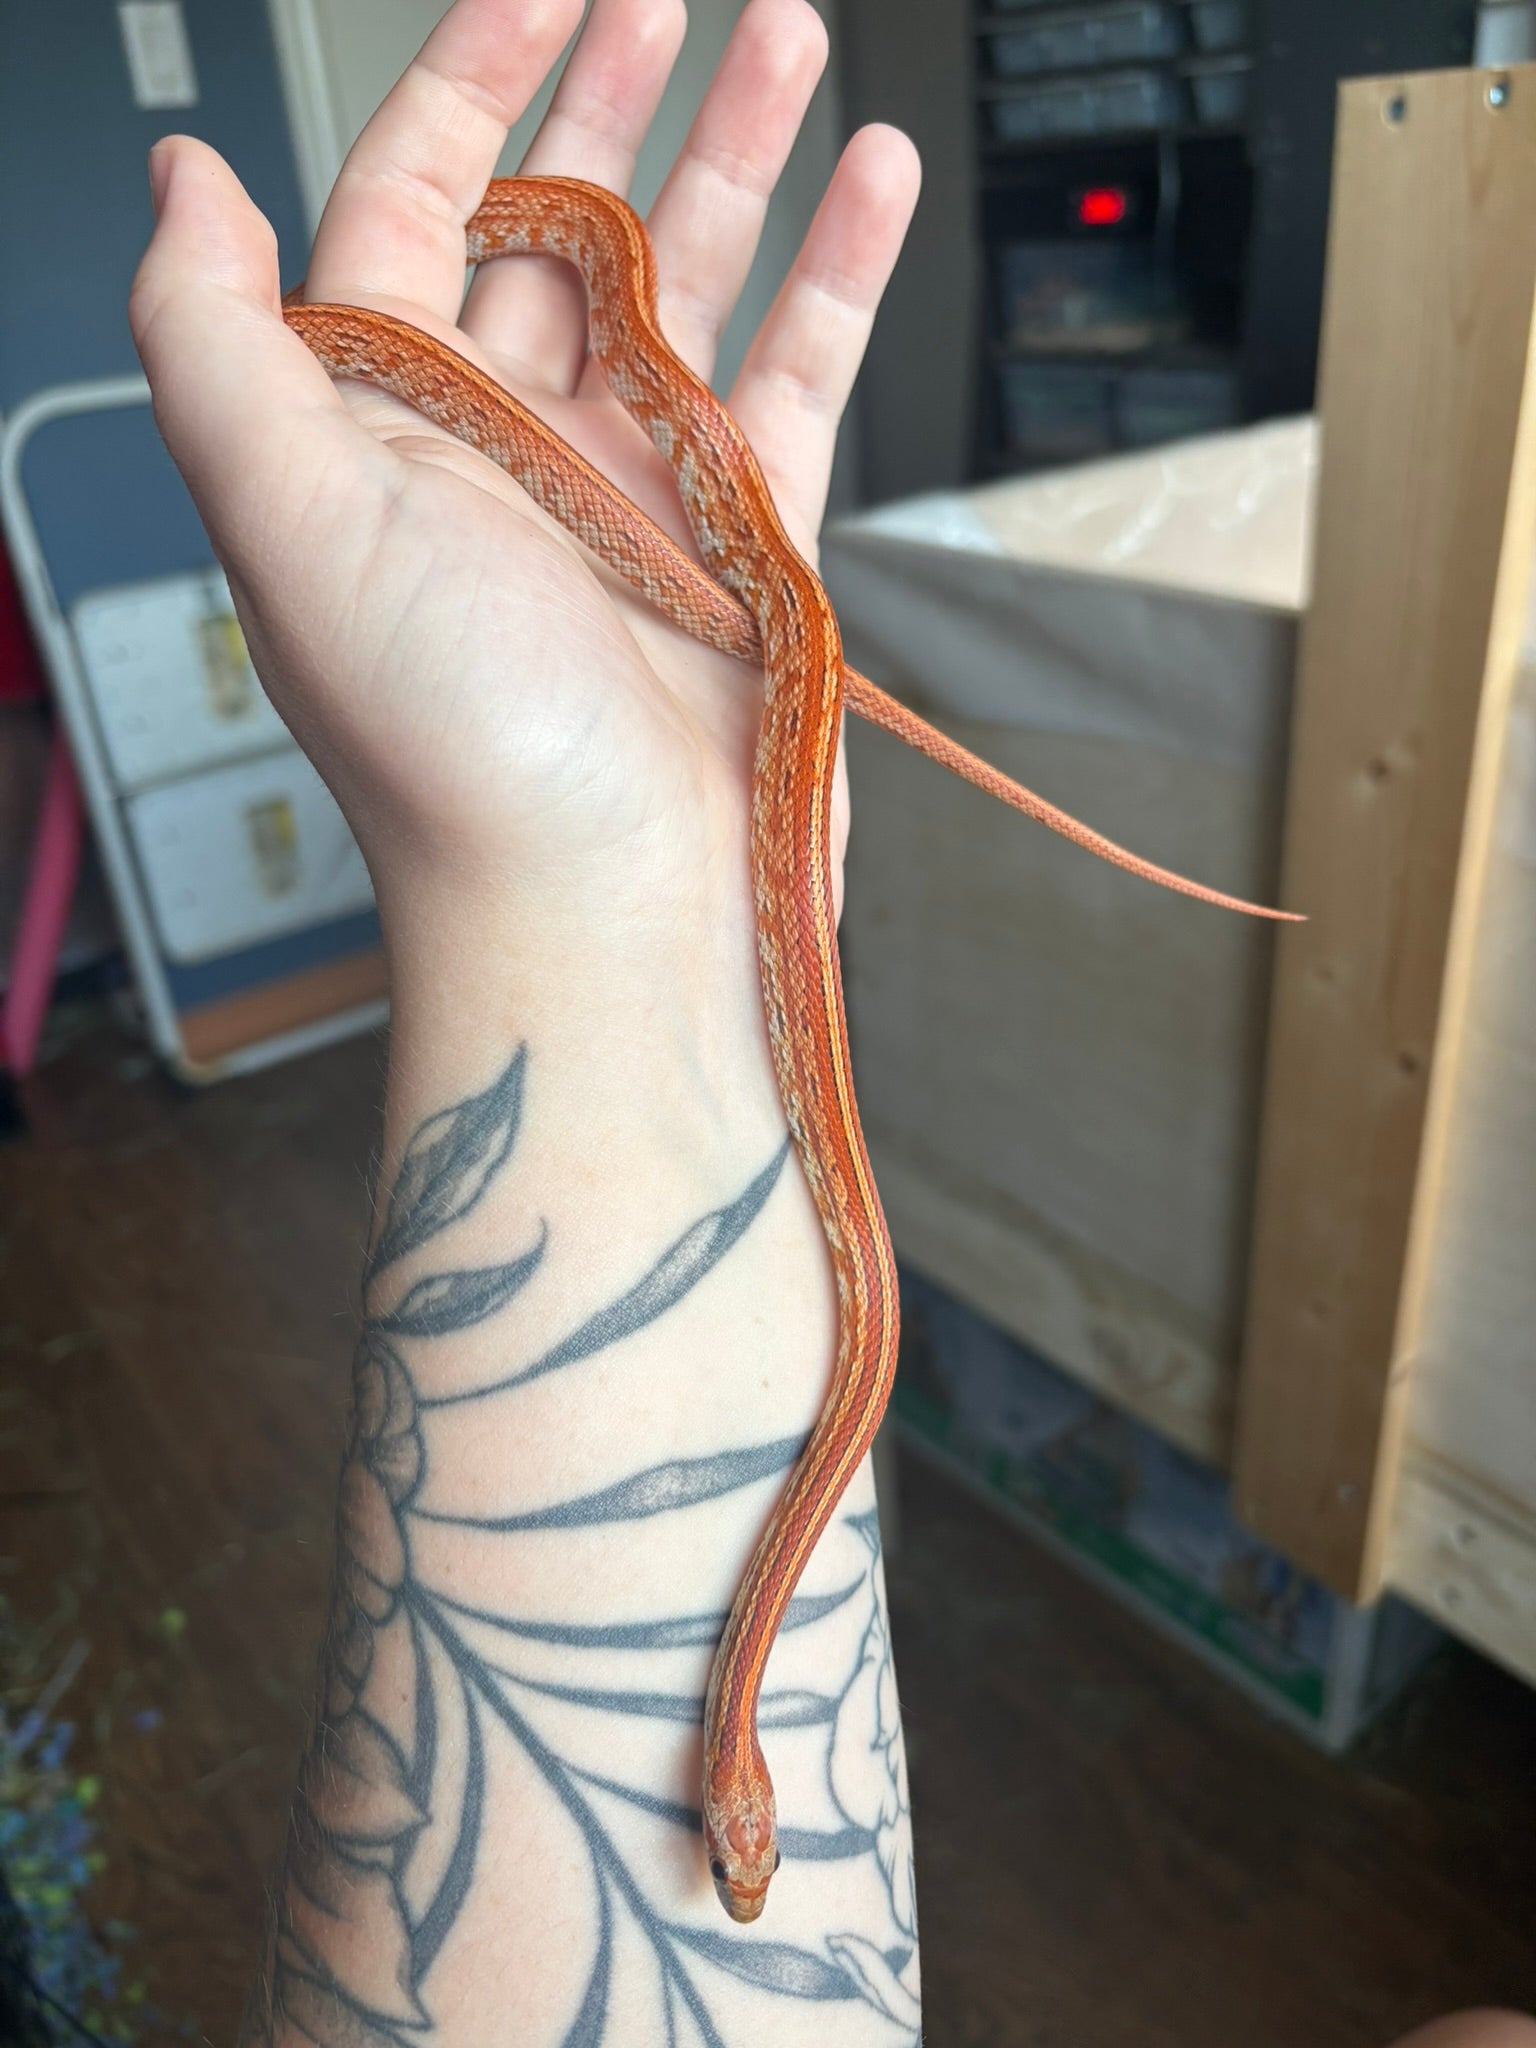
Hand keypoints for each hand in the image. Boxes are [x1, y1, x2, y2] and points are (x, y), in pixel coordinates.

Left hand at [129, 0, 918, 995]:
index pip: (409, 202)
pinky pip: (798, 373)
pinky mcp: (747, 538)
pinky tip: (874, 178)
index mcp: (386, 429)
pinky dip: (843, 272)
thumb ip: (213, 340)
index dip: (463, 79)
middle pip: (558, 221)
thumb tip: (184, 181)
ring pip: (691, 279)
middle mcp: (507, 446)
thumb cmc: (449, 752)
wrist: (608, 914)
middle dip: (613, 92)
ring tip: (790, 33)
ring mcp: (634, 489)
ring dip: (742, 150)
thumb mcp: (289, 525)